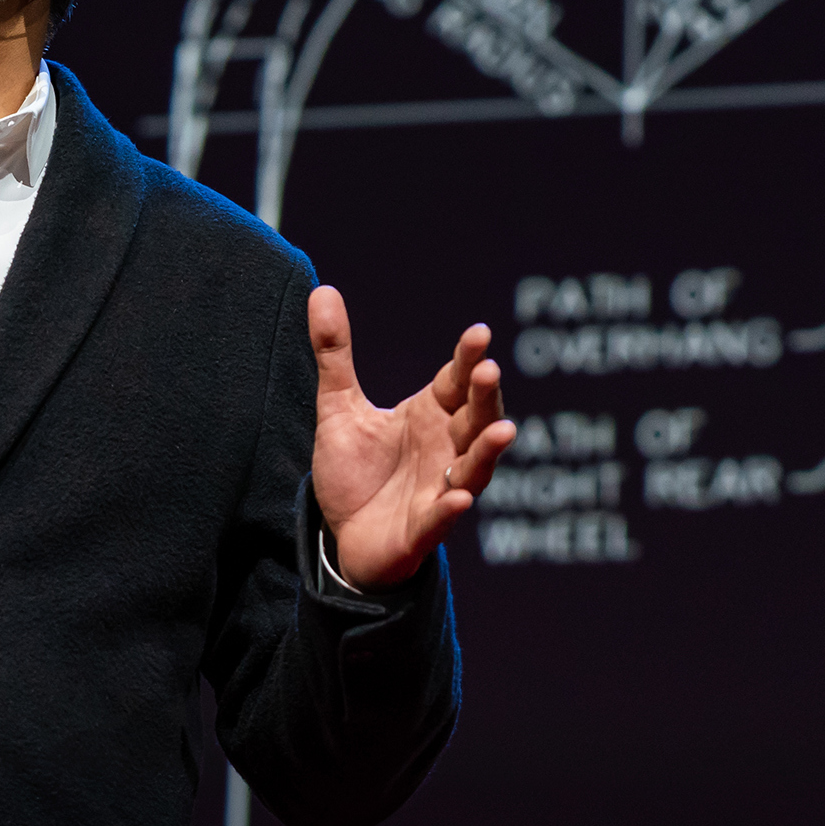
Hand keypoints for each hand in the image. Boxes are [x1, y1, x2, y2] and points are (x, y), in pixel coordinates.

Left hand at [307, 285, 515, 589]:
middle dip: (484, 397)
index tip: (479, 334)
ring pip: (473, 468)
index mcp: (430, 415)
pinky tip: (457, 498)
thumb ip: (334, 353)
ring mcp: (438, 489)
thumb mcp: (338, 408)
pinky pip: (440, 518)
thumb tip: (321, 289)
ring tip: (503, 430)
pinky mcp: (423, 528)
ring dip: (487, 451)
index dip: (467, 359)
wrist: (343, 536)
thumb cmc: (355, 471)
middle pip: (473, 419)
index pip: (455, 382)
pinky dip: (449, 508)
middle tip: (489, 370)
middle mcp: (444, 449)